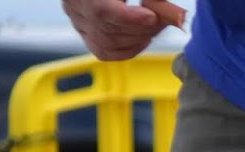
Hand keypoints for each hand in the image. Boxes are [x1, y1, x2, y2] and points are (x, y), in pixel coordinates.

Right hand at [62, 0, 180, 61]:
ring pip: (108, 44)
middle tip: (165, 20)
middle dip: (142, 28)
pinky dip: (128, 49)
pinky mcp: (85, 32)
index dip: (130, 18)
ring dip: (139, 39)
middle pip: (109, 30)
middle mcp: (75, 6)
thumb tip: (170, 12)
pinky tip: (144, 39)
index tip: (152, 16)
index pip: (102, 11)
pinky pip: (105, 52)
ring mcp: (78, 21)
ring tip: (157, 25)